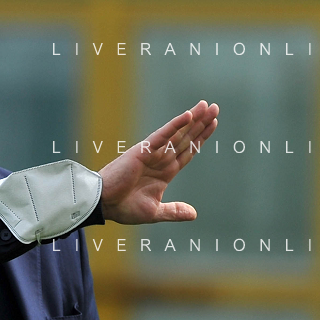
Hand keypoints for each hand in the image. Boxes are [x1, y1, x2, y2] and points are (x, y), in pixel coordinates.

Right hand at [97, 100, 218, 224]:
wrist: (104, 204)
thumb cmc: (123, 208)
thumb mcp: (154, 212)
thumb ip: (173, 211)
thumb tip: (194, 214)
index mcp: (165, 172)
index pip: (188, 151)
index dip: (201, 138)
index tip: (213, 124)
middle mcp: (161, 159)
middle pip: (186, 138)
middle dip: (201, 123)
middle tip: (215, 107)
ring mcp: (153, 153)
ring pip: (178, 133)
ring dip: (193, 119)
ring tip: (207, 105)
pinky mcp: (143, 150)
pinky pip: (163, 135)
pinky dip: (175, 125)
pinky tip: (188, 116)